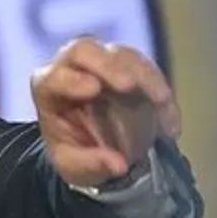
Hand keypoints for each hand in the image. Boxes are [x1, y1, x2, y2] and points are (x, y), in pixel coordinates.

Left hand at [30, 36, 180, 188]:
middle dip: (108, 65)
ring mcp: (101, 64)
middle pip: (84, 50)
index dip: (72, 80)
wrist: (94, 147)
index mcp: (47, 90)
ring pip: (121, 54)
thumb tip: (119, 165)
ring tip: (161, 101)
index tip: (93, 89)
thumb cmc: (74, 151)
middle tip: (130, 85)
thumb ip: (91, 164)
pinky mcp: (129, 67)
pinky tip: (168, 115)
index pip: (54, 76)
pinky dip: (160, 88)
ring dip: (144, 75)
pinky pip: (146, 67)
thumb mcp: (74, 167)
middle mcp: (72, 69)